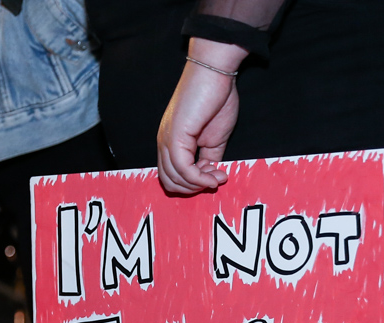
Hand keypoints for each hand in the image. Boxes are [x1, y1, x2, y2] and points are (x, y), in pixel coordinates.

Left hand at [156, 41, 248, 194]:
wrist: (215, 72)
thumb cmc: (216, 98)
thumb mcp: (215, 138)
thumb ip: (210, 159)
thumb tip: (211, 175)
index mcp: (170, 141)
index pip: (172, 176)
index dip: (193, 184)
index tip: (216, 176)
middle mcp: (163, 141)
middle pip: (169, 182)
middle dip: (195, 188)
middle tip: (216, 179)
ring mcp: (167, 139)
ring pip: (175, 178)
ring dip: (199, 185)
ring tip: (219, 176)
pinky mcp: (174, 136)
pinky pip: (183, 169)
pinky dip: (200, 179)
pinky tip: (214, 175)